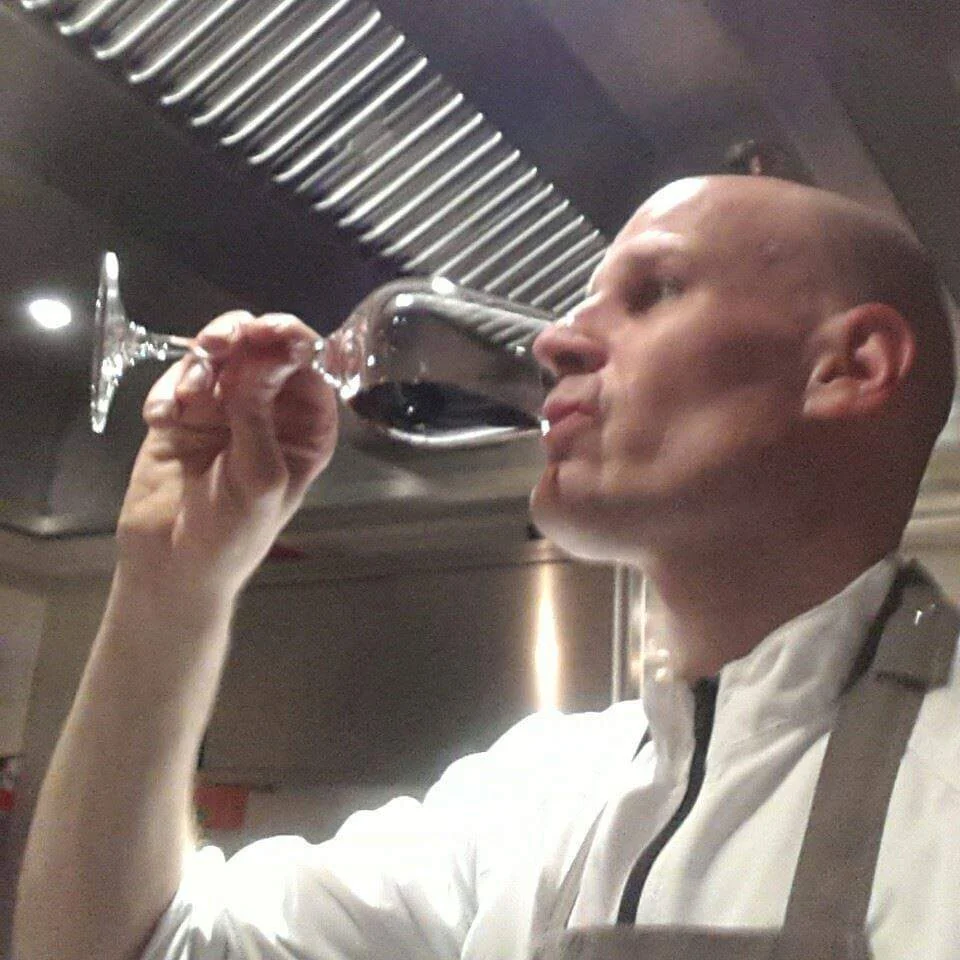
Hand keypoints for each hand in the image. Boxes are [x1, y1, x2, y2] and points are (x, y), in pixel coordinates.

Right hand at [117, 311, 336, 602]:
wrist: (171, 568)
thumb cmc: (232, 534)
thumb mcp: (258, 477)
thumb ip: (260, 415)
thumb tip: (269, 354)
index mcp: (305, 428)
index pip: (308, 370)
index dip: (293, 343)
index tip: (273, 331)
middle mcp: (269, 411)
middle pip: (262, 350)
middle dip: (242, 338)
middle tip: (221, 344)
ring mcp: (224, 409)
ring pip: (219, 355)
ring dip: (202, 362)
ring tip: (189, 392)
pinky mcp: (181, 414)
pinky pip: (176, 380)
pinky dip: (168, 391)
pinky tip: (163, 419)